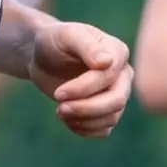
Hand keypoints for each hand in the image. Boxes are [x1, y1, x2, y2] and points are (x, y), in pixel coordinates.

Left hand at [27, 22, 131, 138]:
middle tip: (59, 110)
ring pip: (111, 117)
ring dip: (83, 120)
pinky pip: (105, 129)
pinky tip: (68, 120)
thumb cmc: (54, 41)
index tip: (58, 93)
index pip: (108, 76)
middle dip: (86, 109)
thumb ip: (86, 46)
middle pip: (116, 100)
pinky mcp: (107, 110)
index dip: (84, 88)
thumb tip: (107, 62)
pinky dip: (85, 130)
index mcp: (117, 51)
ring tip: (60, 112)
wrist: (43, 57)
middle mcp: (123, 74)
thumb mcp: (66, 36)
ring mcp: (117, 93)